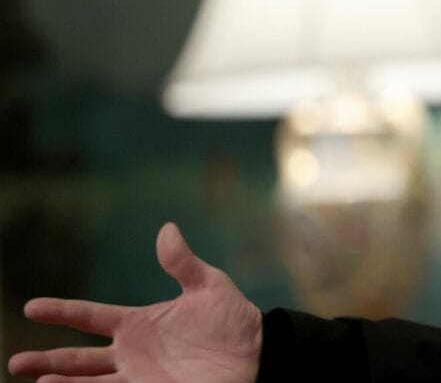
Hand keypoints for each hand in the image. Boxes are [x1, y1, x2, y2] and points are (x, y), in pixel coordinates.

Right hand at [8, 222, 262, 382]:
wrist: (260, 354)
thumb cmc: (235, 321)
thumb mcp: (209, 286)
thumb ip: (183, 263)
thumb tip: (167, 229)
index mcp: (140, 323)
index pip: (90, 316)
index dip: (61, 312)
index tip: (30, 307)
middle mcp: (132, 352)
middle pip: (79, 357)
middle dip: (47, 359)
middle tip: (16, 362)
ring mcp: (139, 376)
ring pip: (89, 382)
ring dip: (61, 382)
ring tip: (36, 380)